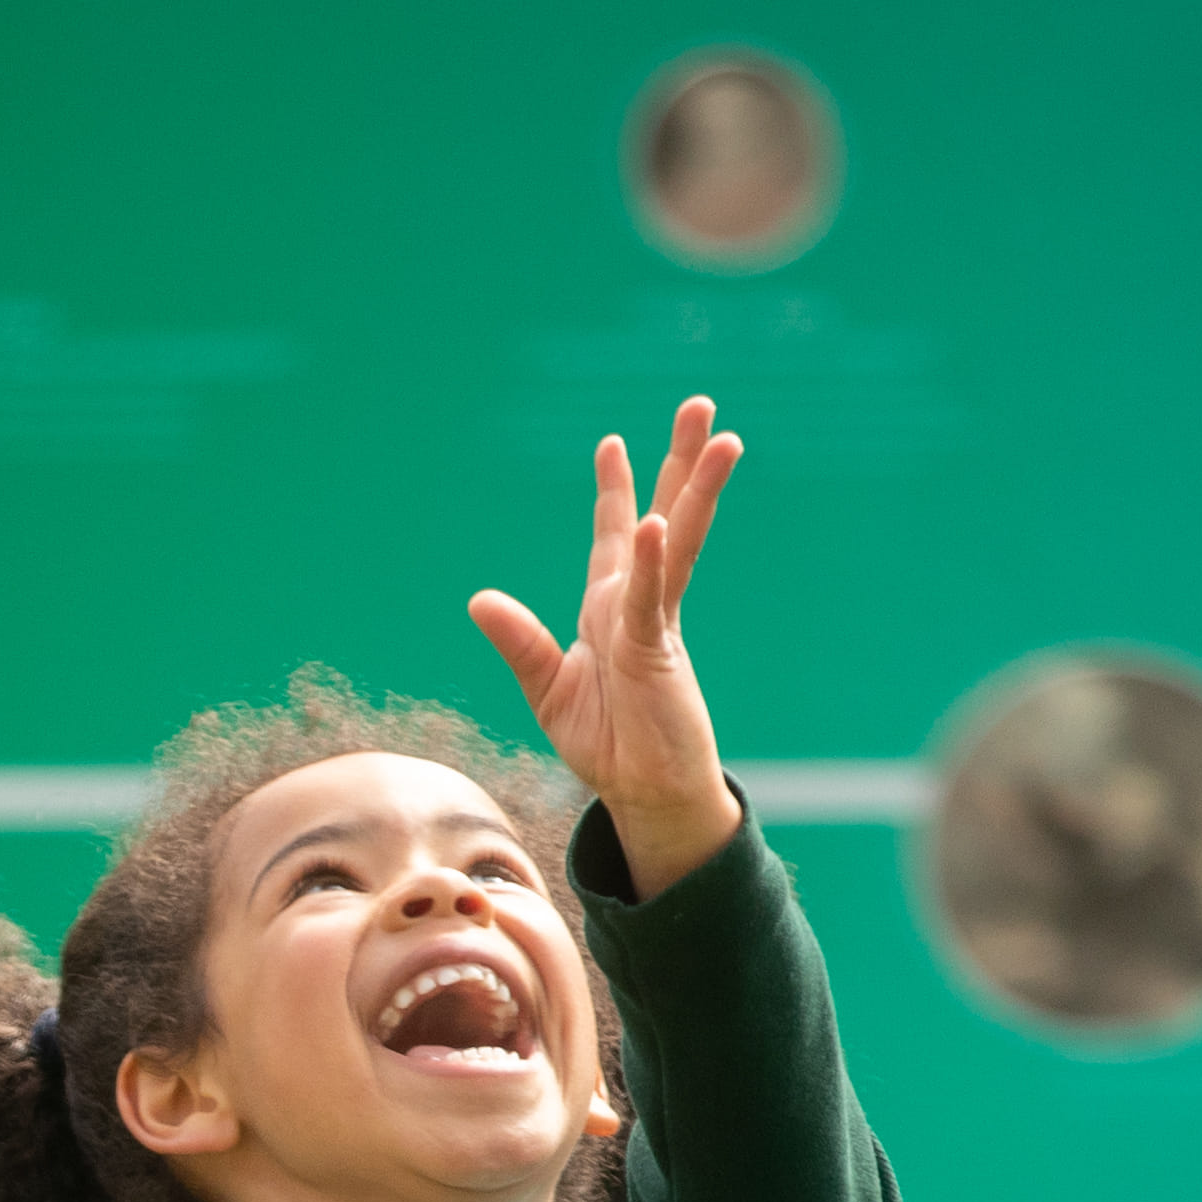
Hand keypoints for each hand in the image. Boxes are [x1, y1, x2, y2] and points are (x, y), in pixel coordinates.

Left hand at [468, 398, 747, 896]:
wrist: (643, 794)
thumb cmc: (607, 745)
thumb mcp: (548, 689)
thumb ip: (519, 642)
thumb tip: (480, 599)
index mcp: (610, 608)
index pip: (614, 536)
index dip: (615, 490)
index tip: (613, 445)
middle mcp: (638, 603)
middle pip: (664, 515)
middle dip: (679, 461)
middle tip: (700, 407)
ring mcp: (653, 621)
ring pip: (679, 539)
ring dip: (695, 487)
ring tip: (721, 437)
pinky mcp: (658, 651)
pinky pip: (653, 598)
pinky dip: (655, 562)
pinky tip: (660, 523)